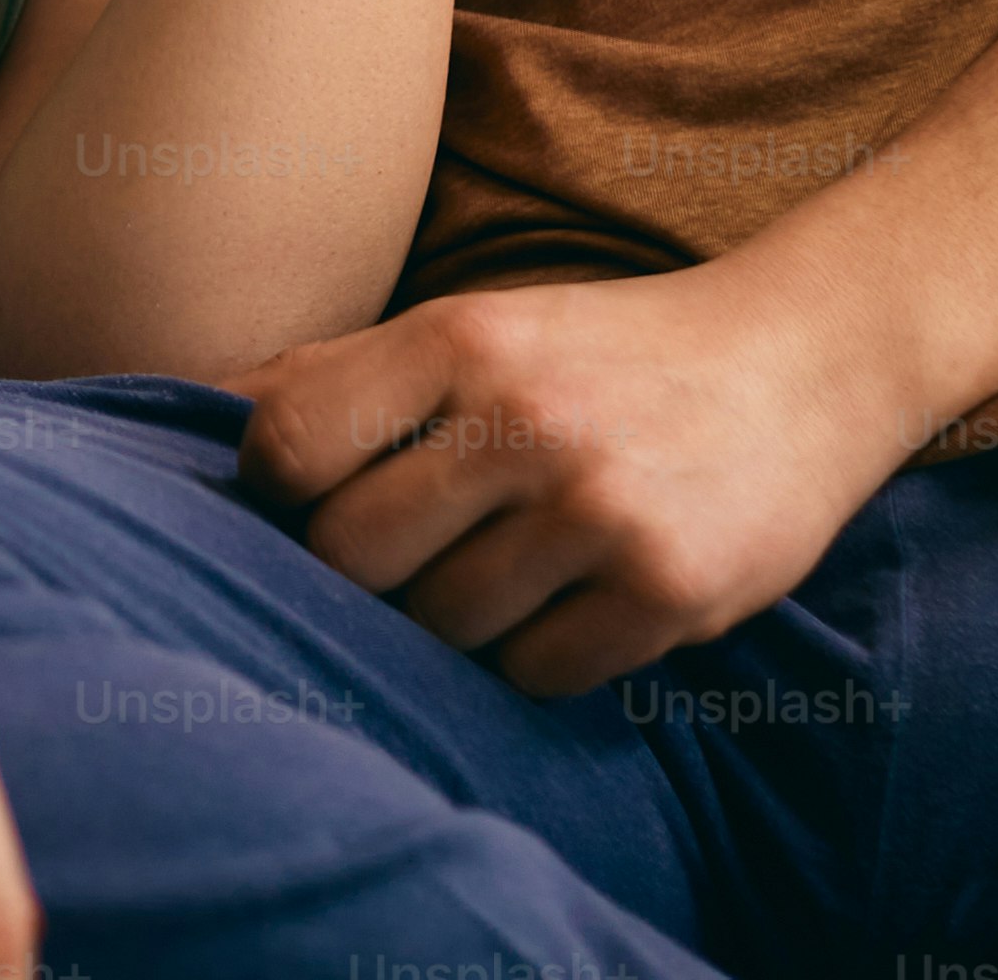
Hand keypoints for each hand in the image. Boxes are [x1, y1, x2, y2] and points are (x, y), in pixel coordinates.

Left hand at [232, 258, 946, 696]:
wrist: (807, 357)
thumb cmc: (605, 351)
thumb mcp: (477, 324)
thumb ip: (338, 373)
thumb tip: (190, 408)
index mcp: (463, 337)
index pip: (287, 443)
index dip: (275, 491)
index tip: (309, 497)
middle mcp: (528, 419)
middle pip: (352, 557)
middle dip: (361, 573)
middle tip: (409, 554)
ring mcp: (600, 510)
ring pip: (440, 628)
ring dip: (450, 620)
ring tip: (498, 570)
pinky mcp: (668, 591)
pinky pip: (534, 673)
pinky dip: (532, 657)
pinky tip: (568, 603)